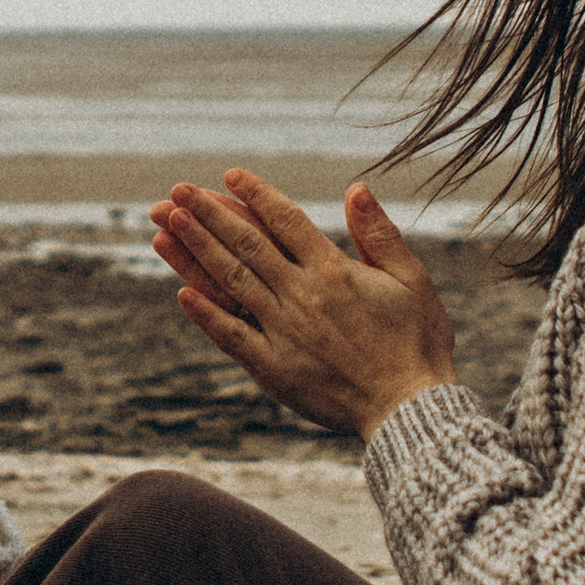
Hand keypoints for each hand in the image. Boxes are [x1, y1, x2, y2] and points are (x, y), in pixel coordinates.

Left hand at [148, 173, 457, 441]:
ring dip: (196, 251)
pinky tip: (180, 293)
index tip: (229, 174)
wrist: (410, 410)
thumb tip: (355, 188)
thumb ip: (378, 234)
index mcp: (334, 270)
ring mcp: (283, 332)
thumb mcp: (411, 279)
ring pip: (231, 282)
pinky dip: (205, 314)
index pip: (285, 220)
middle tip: (177, 190)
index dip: (255, 194)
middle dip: (209, 214)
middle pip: (246, 244)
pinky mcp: (274, 368)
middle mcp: (302, 296)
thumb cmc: (418, 343)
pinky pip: (231, 336)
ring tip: (166, 223)